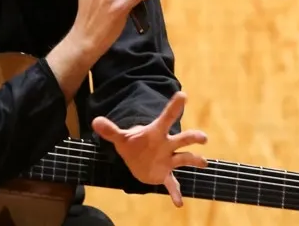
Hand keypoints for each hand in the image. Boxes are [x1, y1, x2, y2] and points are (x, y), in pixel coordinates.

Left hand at [91, 92, 207, 207]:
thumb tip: (95, 121)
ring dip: (194, 160)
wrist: (138, 159)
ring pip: (185, 158)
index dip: (174, 107)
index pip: (166, 118)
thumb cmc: (133, 144)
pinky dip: (175, 193)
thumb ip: (110, 130)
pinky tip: (178, 203)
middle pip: (182, 139)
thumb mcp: (121, 138)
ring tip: (203, 162)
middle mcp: (167, 145)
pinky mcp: (165, 174)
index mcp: (156, 133)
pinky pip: (172, 184)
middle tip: (203, 137)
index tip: (183, 95)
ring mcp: (168, 160)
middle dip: (193, 137)